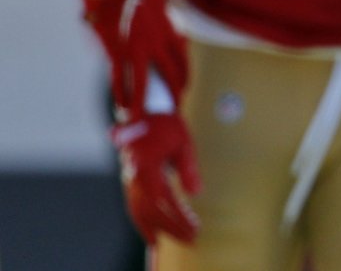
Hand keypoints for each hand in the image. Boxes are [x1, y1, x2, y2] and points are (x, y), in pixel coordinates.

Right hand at [82, 0, 187, 118]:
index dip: (185, 74)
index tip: (185, 85)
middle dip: (173, 92)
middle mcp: (157, 43)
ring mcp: (136, 49)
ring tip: (146, 118)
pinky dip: (120, 94)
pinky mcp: (116, 52)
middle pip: (169, 74)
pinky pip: (118, 78)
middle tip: (175, 107)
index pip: (183, 57)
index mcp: (170, 28)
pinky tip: (121, 107)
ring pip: (143, 83)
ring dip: (145, 102)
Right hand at [113, 112, 199, 245]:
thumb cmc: (167, 126)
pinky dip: (143, 224)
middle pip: (151, 211)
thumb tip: (195, 194)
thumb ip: (188, 168)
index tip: (194, 228)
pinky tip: (153, 236)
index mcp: (146, 168)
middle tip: (191, 239)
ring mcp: (129, 181)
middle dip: (171, 228)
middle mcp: (134, 178)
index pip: (164, 200)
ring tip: (170, 244)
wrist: (144, 113)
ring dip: (156, 229)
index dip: (178, 217)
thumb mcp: (183, 143)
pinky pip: (134, 208)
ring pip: (139, 212)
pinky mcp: (130, 182)